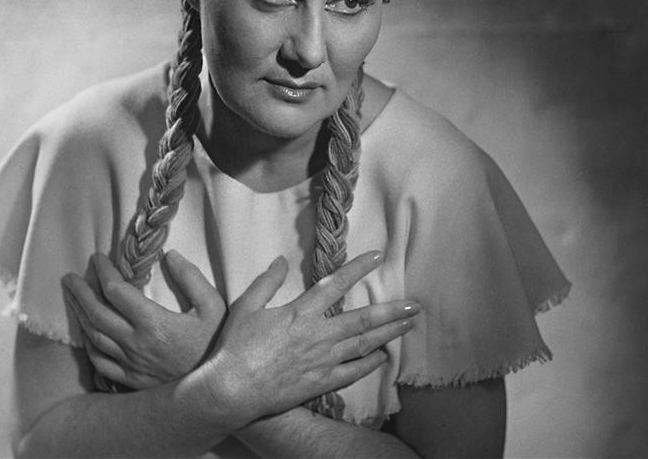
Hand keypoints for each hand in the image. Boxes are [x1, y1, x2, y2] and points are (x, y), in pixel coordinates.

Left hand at [62, 250, 225, 389]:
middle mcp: (135, 343)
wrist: (216, 391)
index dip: (103, 271)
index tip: (97, 258)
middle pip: (96, 313)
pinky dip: (88, 344)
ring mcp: (130, 364)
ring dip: (79, 314)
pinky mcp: (131, 380)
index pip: (116, 291)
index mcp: (153, 323)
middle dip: (80, 292)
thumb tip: (170, 256)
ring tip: (72, 298)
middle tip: (69, 277)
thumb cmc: (217, 346)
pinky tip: (87, 333)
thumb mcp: (213, 306)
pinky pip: (100, 362)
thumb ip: (191, 278)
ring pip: (94, 337)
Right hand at [203, 250, 419, 421]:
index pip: (335, 284)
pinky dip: (371, 364)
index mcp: (300, 312)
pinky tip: (384, 357)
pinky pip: (353, 372)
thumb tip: (281, 260)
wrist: (232, 390)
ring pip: (364, 344)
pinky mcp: (321, 383)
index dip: (358, 268)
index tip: (378, 257)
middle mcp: (318, 335)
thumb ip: (267, 282)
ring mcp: (322, 361)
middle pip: (362, 319)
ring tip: (408, 325)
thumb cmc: (235, 347)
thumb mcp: (246, 306)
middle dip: (391, 310)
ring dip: (389, 334)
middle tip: (414, 304)